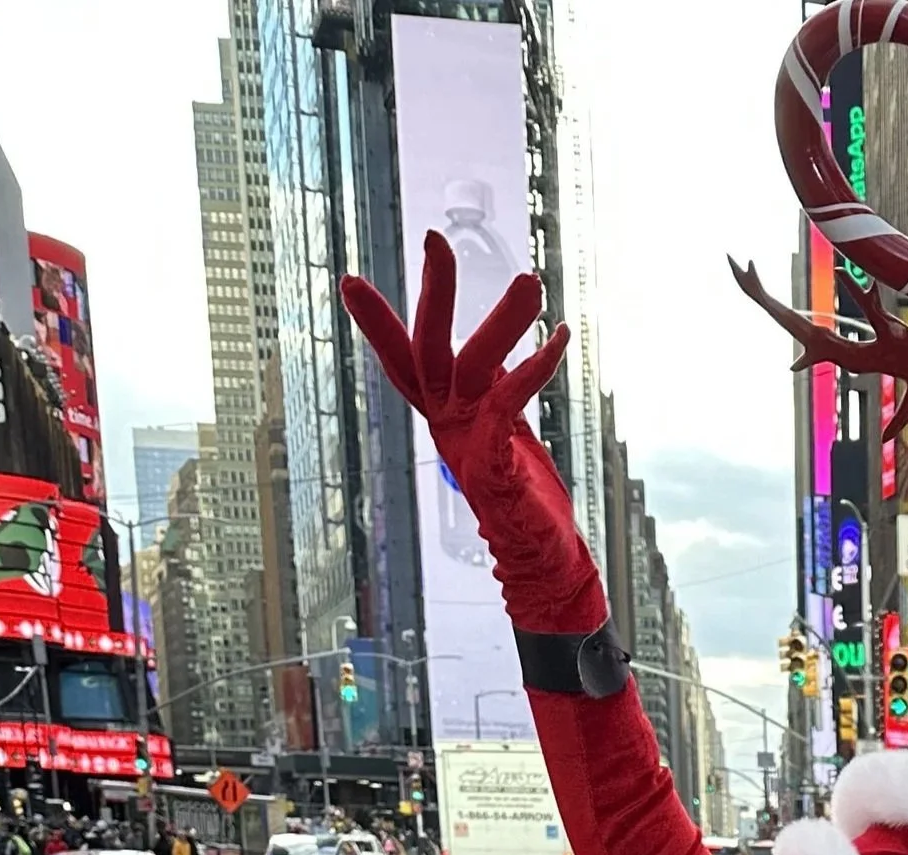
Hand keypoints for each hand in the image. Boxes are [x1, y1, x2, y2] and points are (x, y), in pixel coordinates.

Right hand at [340, 234, 599, 633]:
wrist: (541, 562)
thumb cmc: (526, 499)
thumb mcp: (505, 437)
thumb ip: (494, 399)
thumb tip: (496, 364)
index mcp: (447, 419)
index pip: (405, 362)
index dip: (379, 323)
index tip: (349, 279)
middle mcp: (450, 428)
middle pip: (429, 351)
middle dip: (432, 295)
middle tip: (435, 238)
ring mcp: (470, 447)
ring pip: (475, 370)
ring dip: (502, 322)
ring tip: (532, 281)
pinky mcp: (496, 468)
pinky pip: (508, 408)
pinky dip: (532, 371)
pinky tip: (558, 340)